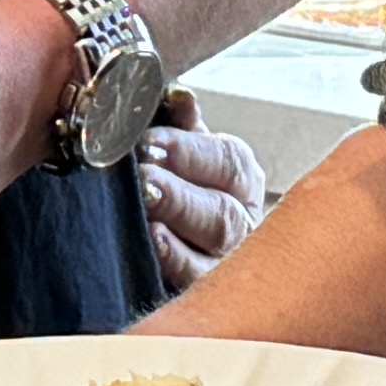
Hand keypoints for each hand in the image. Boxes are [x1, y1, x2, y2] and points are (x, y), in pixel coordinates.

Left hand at [135, 94, 268, 293]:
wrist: (172, 232)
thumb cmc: (175, 177)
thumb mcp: (178, 144)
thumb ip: (178, 121)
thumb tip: (177, 96)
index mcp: (240, 176)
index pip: (227, 161)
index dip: (188, 151)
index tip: (148, 143)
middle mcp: (243, 220)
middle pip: (222, 211)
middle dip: (179, 195)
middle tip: (143, 181)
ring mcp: (227, 260)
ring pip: (214, 251)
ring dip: (176, 232)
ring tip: (143, 213)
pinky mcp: (203, 290)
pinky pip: (196, 284)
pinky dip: (175, 265)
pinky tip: (151, 248)